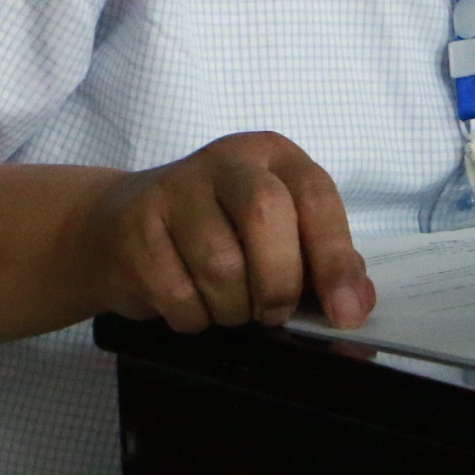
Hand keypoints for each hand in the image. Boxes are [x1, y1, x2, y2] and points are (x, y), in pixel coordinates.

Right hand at [77, 132, 373, 332]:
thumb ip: (323, 263)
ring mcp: (174, 189)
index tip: (345, 313)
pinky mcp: (136, 227)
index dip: (334, 258)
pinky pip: (176, 293)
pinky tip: (193, 307)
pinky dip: (194, 318)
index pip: (316, 197)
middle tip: (274, 314)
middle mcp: (226, 161)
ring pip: (220, 265)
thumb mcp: (278, 233)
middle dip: (279, 283)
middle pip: (266, 218)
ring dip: (233, 308)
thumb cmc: (219, 231)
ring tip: (230, 307)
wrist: (118, 224)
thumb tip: (357, 307)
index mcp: (275, 156)